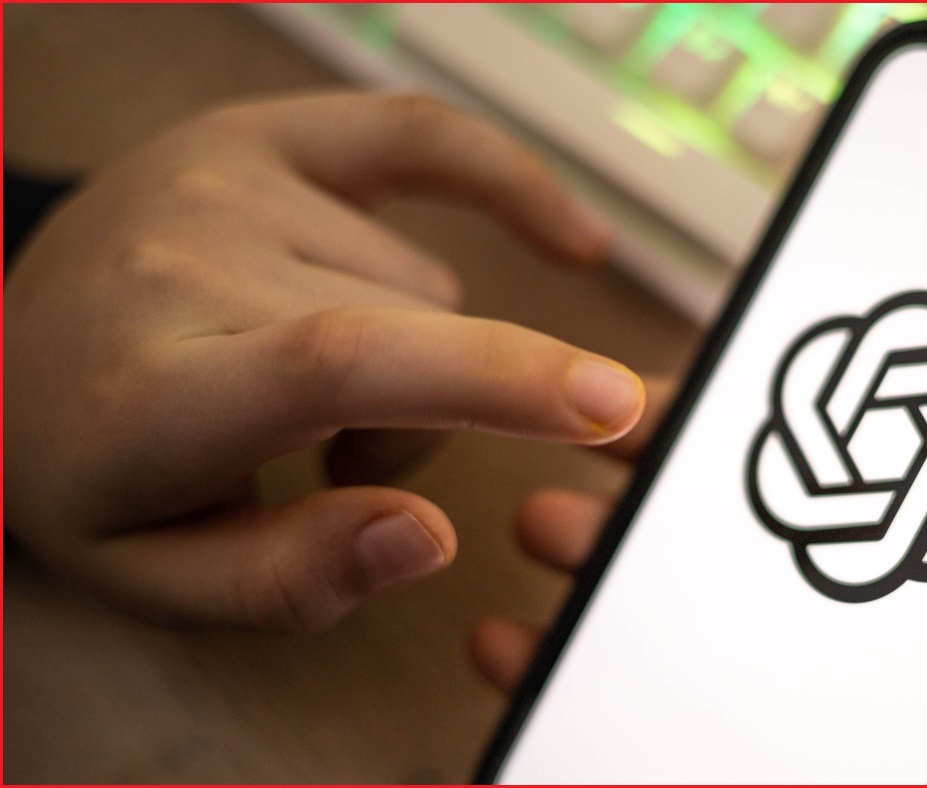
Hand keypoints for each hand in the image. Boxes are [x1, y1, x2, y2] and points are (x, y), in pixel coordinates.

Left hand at [4, 93, 645, 633]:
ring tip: (325, 382)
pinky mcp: (260, 135)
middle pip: (414, 337)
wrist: (6, 354)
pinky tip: (570, 238)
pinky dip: (508, 188)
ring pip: (427, 284)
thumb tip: (429, 536)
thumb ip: (292, 577)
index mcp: (158, 389)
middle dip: (423, 422)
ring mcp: (226, 179)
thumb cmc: (94, 474)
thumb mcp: (163, 576)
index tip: (607, 406)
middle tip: (338, 459)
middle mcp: (189, 258)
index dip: (487, 377)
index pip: (339, 361)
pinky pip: (425, 139)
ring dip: (417, 349)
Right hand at [471, 393, 926, 783]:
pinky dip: (545, 691)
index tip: (717, 382)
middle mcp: (849, 682)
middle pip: (742, 557)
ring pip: (664, 634)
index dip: (792, 433)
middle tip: (600, 450)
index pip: (866, 503)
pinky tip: (510, 664)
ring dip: (590, 577)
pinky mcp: (703, 771)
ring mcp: (767, 739)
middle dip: (657, 495)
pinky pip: (610, 733)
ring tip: (545, 534)